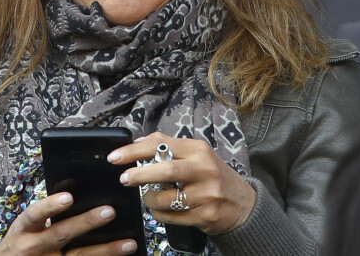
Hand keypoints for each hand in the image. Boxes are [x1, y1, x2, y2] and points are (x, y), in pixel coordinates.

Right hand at [0, 192, 137, 254]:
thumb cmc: (18, 245)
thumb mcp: (23, 228)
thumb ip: (44, 215)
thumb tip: (74, 193)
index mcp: (24, 229)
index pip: (36, 214)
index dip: (51, 206)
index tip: (69, 197)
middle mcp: (33, 248)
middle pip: (61, 234)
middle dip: (86, 223)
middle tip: (110, 211)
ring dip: (106, 250)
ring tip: (128, 243)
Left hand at [107, 132, 255, 235]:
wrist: (243, 204)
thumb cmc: (212, 174)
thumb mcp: (195, 153)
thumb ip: (168, 145)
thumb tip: (138, 142)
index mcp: (197, 149)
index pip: (161, 145)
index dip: (135, 151)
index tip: (115, 157)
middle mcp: (204, 168)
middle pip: (166, 169)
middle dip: (140, 174)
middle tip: (124, 178)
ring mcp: (207, 193)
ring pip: (167, 198)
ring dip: (149, 199)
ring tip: (146, 196)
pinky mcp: (206, 215)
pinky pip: (173, 217)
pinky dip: (159, 215)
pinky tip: (157, 210)